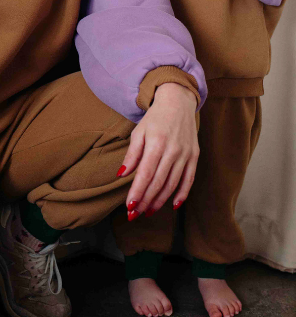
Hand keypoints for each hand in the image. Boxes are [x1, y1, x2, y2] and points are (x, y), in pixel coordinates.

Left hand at [118, 83, 198, 215]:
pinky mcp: (194, 156)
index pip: (145, 174)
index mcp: (156, 143)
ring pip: (172, 184)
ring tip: (149, 211)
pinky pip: (189, 180)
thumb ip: (132, 154)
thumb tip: (122, 174)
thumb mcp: (138, 131)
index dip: (137, 192)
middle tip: (135, 214)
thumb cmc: (155, 118)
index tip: (129, 206)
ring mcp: (185, 154)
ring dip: (160, 201)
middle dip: (146, 201)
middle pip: (158, 182)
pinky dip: (182, 194)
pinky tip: (173, 205)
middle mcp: (173, 150)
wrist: (178, 102)